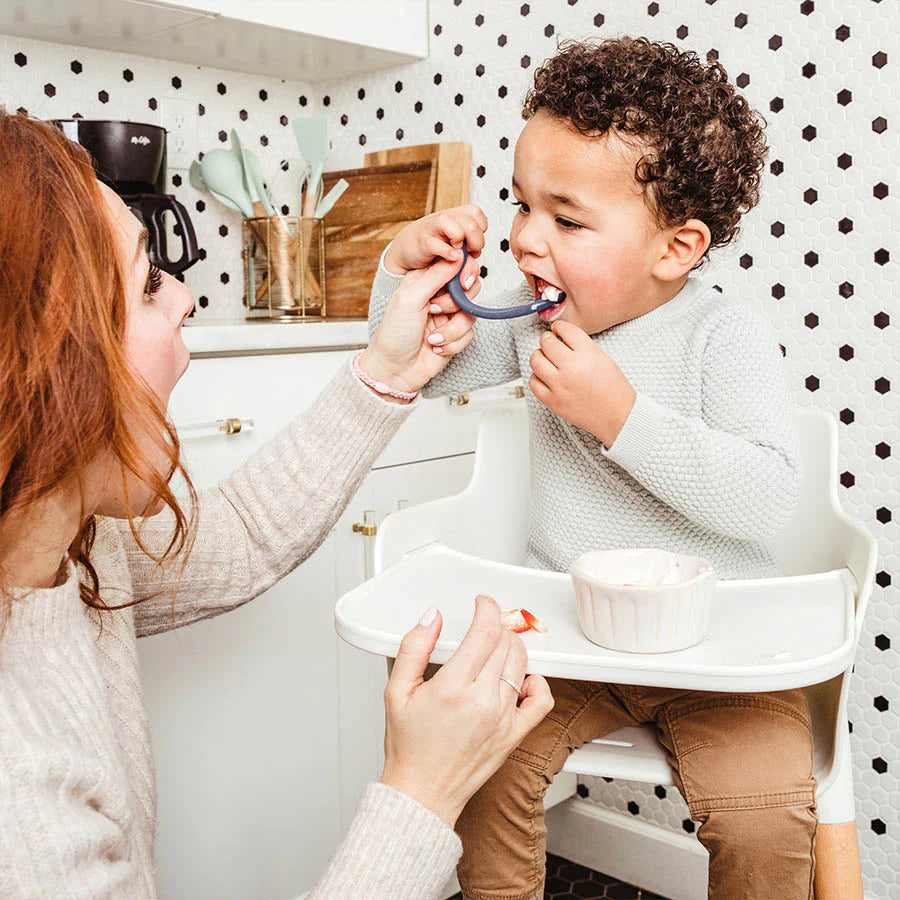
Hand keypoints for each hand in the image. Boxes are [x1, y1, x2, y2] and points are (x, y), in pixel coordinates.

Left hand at [361, 254, 480, 394]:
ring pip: (471, 314)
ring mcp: (447, 317)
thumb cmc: (394, 335)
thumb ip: (435, 276)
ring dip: (452, 330)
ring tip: (432, 338)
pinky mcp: (454, 336)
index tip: (461, 282)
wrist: (394, 370)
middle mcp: (438, 297)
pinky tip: (436, 347)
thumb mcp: (410, 299)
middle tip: (436, 311)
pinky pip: (469, 334)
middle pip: (469, 288)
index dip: (463, 271)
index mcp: (424, 281)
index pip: (453, 265)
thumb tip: (456, 258)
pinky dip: (453, 343)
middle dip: (456, 304)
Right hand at [380, 595, 553, 826]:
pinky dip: (538, 682)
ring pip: (522, 664)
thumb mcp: (396, 691)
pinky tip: (522, 678)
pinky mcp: (514, 734)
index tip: (483, 604)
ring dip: (511, 647)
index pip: (486, 631)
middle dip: (496, 626)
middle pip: (505, 643)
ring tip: (495, 649)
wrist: (422, 793)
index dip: (487, 608)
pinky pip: (542, 700)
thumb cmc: (408, 747)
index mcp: (453, 687)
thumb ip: (414, 647)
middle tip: (484, 627)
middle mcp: (482, 701)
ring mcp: (502, 718)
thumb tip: (432, 618)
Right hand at [384, 205, 488, 274]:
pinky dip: (447, 252)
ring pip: (455, 227)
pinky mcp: (422, 243)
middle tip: (468, 252)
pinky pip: (436, 244)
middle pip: (471, 223)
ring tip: (457, 252)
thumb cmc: (433, 246)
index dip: (480, 231)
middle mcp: (445, 219)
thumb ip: (468, 246)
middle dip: (476, 242)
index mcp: (455, 216)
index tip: (473, 245)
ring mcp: (433, 229)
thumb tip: (476, 254)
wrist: (407, 248)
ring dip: (461, 242)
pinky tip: (450, 257)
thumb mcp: (455, 242)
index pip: (477, 215)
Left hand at [529, 321, 636, 447]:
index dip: (559, 327)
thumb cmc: (613, 389)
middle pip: (546, 343)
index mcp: (587, 354)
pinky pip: (533, 383)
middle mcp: (571, 368)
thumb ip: (581, 346)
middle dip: (547, 340)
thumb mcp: (602, 358)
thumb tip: (560, 338)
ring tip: (545, 359)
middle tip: (550, 343)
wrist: (618, 416)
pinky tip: (545, 377)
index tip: (557, 329)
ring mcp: (559, 385)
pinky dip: (537, 377)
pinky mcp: (552, 400)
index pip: (565, 329)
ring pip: (535, 360)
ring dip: (539, 356)